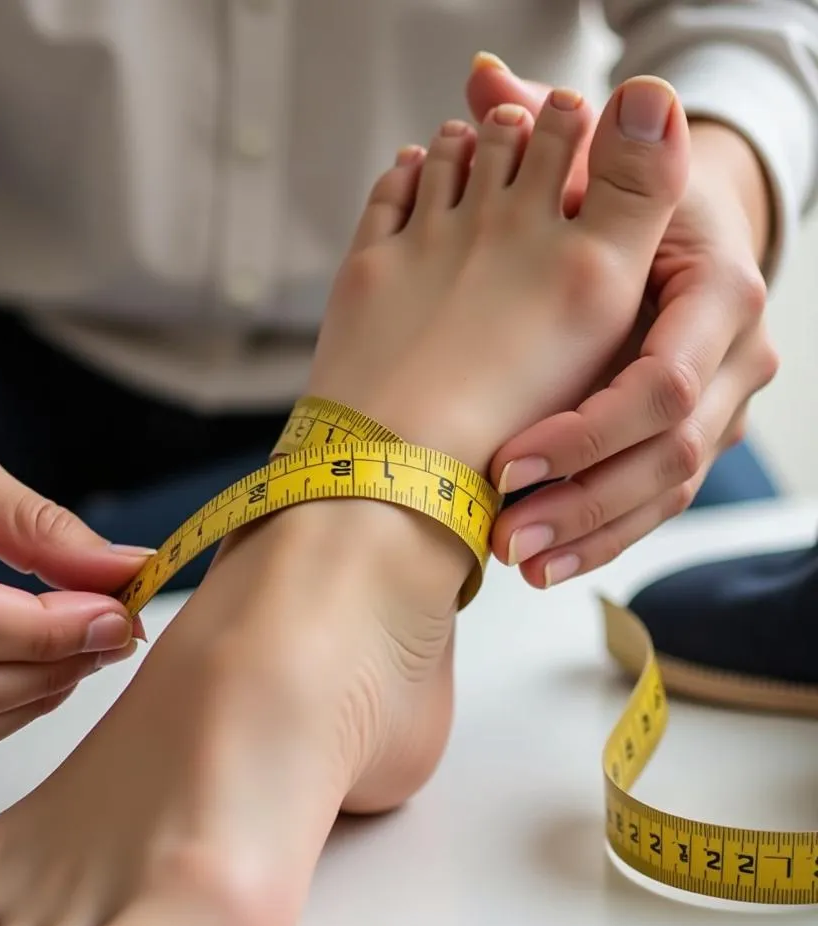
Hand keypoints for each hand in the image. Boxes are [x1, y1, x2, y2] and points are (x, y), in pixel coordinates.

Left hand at [467, 60, 779, 586]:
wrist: (676, 239)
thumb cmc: (628, 201)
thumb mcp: (591, 169)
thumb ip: (542, 142)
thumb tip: (484, 77)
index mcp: (713, 295)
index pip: (662, 384)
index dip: (586, 430)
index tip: (508, 460)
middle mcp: (730, 358)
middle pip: (669, 454)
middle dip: (584, 499)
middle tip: (504, 534)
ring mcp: (716, 406)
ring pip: (664, 491)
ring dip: (587, 532)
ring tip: (514, 560)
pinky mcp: (687, 438)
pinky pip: (654, 502)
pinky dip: (600, 534)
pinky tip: (543, 561)